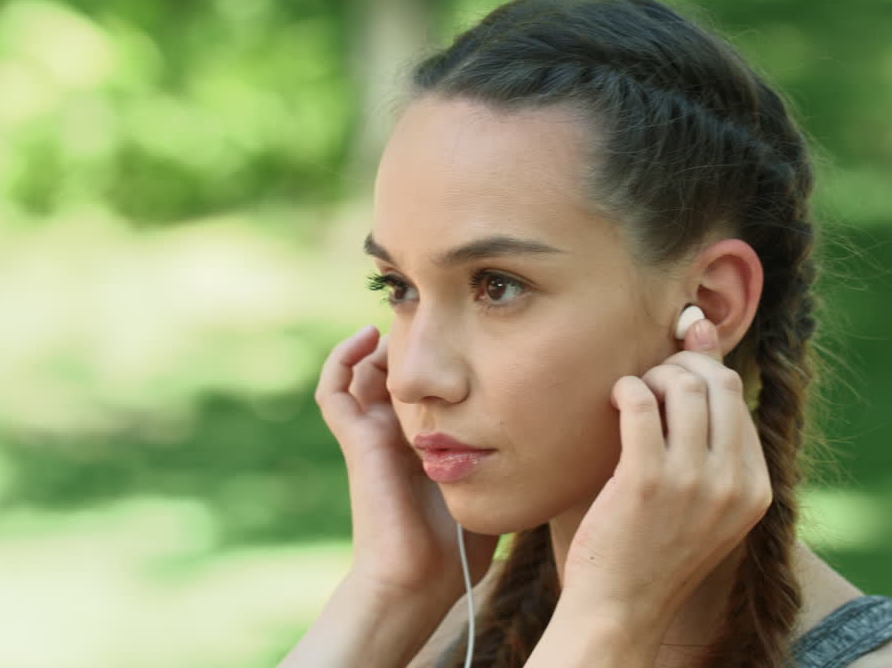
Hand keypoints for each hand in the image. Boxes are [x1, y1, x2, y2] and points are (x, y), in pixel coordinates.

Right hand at [314, 325, 497, 607]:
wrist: (420, 579)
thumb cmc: (461, 546)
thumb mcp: (497, 484)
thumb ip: (514, 455)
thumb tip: (558, 428)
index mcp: (428, 441)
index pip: (427, 385)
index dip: (440, 356)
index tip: (469, 329)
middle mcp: (398, 433)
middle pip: (395, 370)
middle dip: (412, 339)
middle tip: (436, 312)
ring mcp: (374, 435)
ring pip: (362, 372)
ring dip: (378, 342)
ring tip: (399, 314)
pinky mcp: (357, 440)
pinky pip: (334, 390)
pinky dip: (341, 359)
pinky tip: (366, 335)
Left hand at [560, 318, 771, 625]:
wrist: (620, 609)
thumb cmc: (654, 543)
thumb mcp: (699, 488)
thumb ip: (708, 415)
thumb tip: (700, 323)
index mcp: (757, 488)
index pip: (737, 397)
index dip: (700, 373)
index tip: (669, 379)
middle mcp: (734, 484)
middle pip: (718, 382)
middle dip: (680, 366)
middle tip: (651, 382)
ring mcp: (693, 482)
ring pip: (682, 386)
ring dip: (650, 378)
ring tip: (632, 396)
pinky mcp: (647, 481)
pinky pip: (641, 402)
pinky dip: (626, 390)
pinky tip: (615, 403)